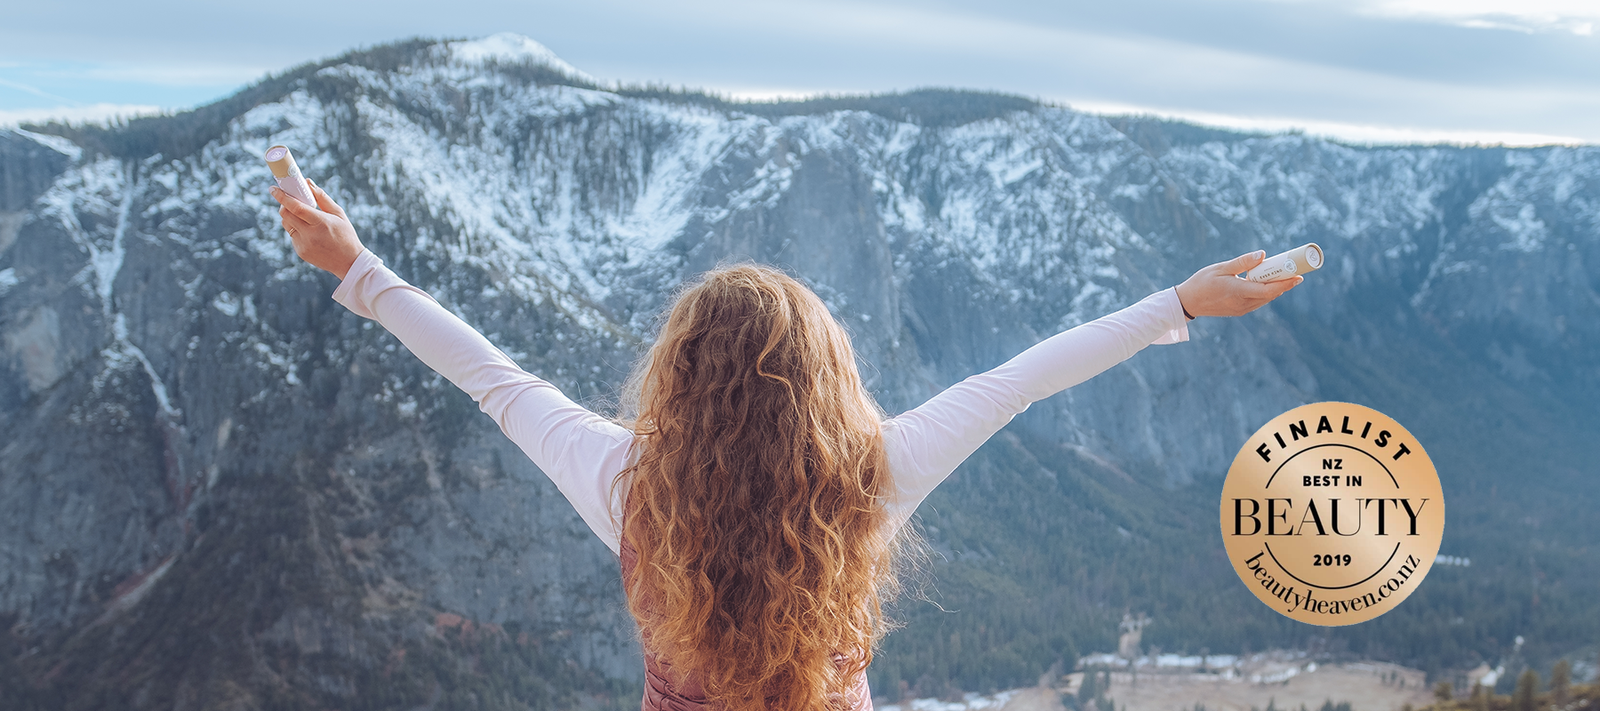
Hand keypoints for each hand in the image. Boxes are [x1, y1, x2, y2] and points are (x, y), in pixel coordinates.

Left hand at [271, 179, 363, 279]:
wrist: (349, 262)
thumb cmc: (346, 235)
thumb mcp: (338, 214)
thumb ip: (322, 197)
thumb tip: (307, 182)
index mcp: (321, 222)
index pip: (296, 207)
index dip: (283, 197)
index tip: (274, 189)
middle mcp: (310, 235)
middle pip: (286, 215)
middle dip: (283, 205)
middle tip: (288, 199)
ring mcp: (304, 245)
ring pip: (286, 225)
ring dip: (289, 217)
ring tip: (302, 216)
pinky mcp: (300, 252)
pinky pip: (292, 235)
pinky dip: (296, 229)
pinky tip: (309, 232)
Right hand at [1174, 251, 1301, 317]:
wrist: (1188, 302)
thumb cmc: (1202, 282)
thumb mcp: (1221, 268)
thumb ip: (1243, 262)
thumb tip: (1263, 254)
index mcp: (1238, 291)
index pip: (1268, 289)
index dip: (1286, 283)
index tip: (1299, 276)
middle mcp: (1242, 303)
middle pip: (1271, 294)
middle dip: (1285, 283)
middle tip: (1295, 271)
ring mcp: (1241, 309)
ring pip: (1266, 299)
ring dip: (1276, 288)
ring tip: (1284, 274)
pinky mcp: (1239, 311)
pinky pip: (1258, 302)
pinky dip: (1266, 292)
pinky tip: (1266, 282)